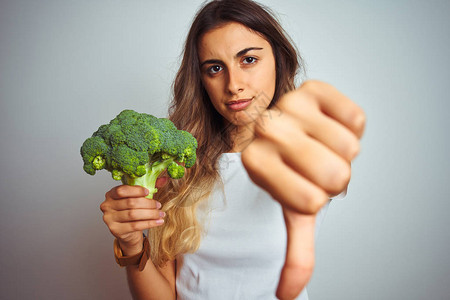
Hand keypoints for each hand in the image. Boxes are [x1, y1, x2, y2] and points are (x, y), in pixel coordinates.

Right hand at [100, 178, 167, 254]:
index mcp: (111, 194)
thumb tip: (164, 179)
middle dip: (148, 204)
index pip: (122, 190)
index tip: (148, 192)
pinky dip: (149, 223)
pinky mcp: (115, 230)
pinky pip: (135, 226)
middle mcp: (107, 206)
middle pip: (130, 203)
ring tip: (160, 214)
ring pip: (133, 215)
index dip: (136, 191)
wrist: (127, 231)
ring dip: (150, 214)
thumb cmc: (132, 211)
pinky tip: (158, 222)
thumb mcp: (138, 198)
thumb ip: (149, 188)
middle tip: (159, 205)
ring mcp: (109, 219)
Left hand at [241, 80, 364, 298]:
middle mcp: (266, 131)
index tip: (301, 184)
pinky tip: (328, 125)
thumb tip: (288, 294)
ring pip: (349, 147)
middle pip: (336, 174)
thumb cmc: (289, 169)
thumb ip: (295, 250)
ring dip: (342, 152)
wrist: (283, 126)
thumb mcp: (291, 209)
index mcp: (254, 164)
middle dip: (333, 177)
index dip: (317, 198)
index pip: (312, 201)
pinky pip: (355, 116)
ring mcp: (288, 104)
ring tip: (320, 145)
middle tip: (315, 167)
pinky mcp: (312, 87)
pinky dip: (351, 127)